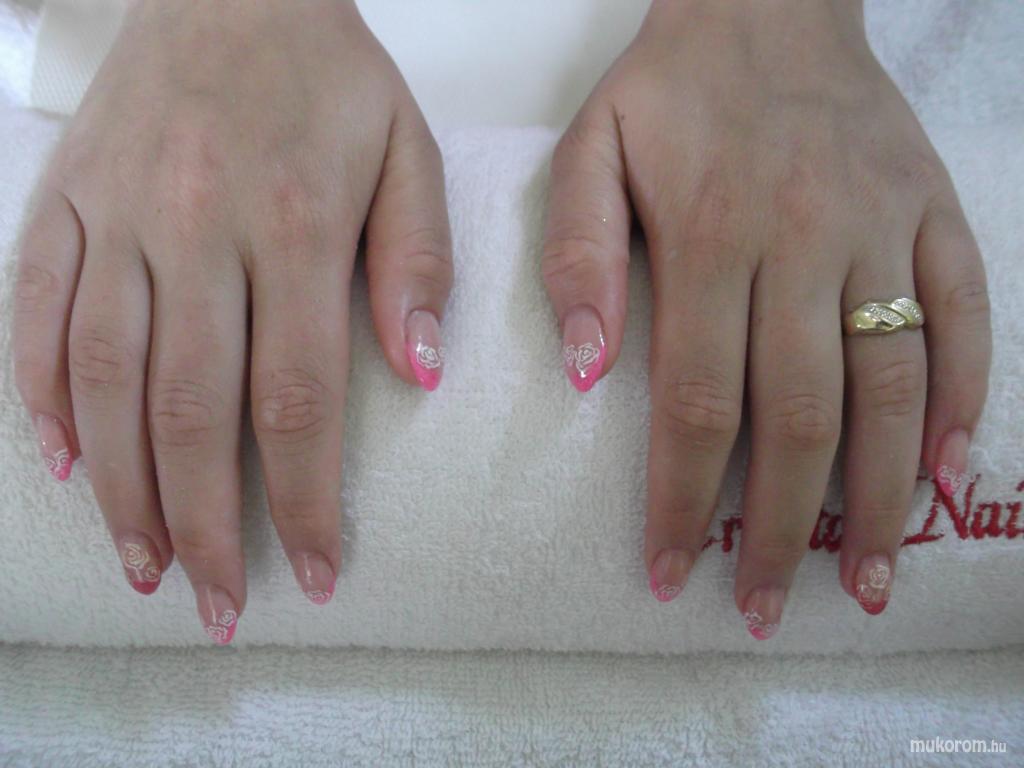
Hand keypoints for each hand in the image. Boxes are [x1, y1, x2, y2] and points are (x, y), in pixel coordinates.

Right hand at [13, 0, 451, 641]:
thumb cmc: (326, 74)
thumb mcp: (406, 150)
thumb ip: (417, 260)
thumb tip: (419, 374)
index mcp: (292, 221)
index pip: (299, 395)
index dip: (305, 500)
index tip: (316, 572)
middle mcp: (194, 228)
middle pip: (194, 409)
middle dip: (207, 524)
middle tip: (216, 606)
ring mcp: (116, 214)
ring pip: (104, 377)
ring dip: (123, 487)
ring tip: (145, 566)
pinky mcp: (63, 199)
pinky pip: (32, 309)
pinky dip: (40, 393)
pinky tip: (66, 464)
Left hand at [542, 0, 989, 634]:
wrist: (769, 8)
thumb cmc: (671, 93)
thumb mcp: (590, 153)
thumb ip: (579, 258)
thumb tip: (584, 372)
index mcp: (713, 236)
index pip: (699, 402)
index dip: (685, 499)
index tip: (672, 573)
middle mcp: (805, 243)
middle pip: (801, 416)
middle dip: (782, 527)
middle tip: (767, 608)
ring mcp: (883, 231)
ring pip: (894, 386)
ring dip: (879, 495)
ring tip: (863, 582)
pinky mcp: (937, 216)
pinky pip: (969, 317)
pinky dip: (965, 402)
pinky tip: (947, 477)